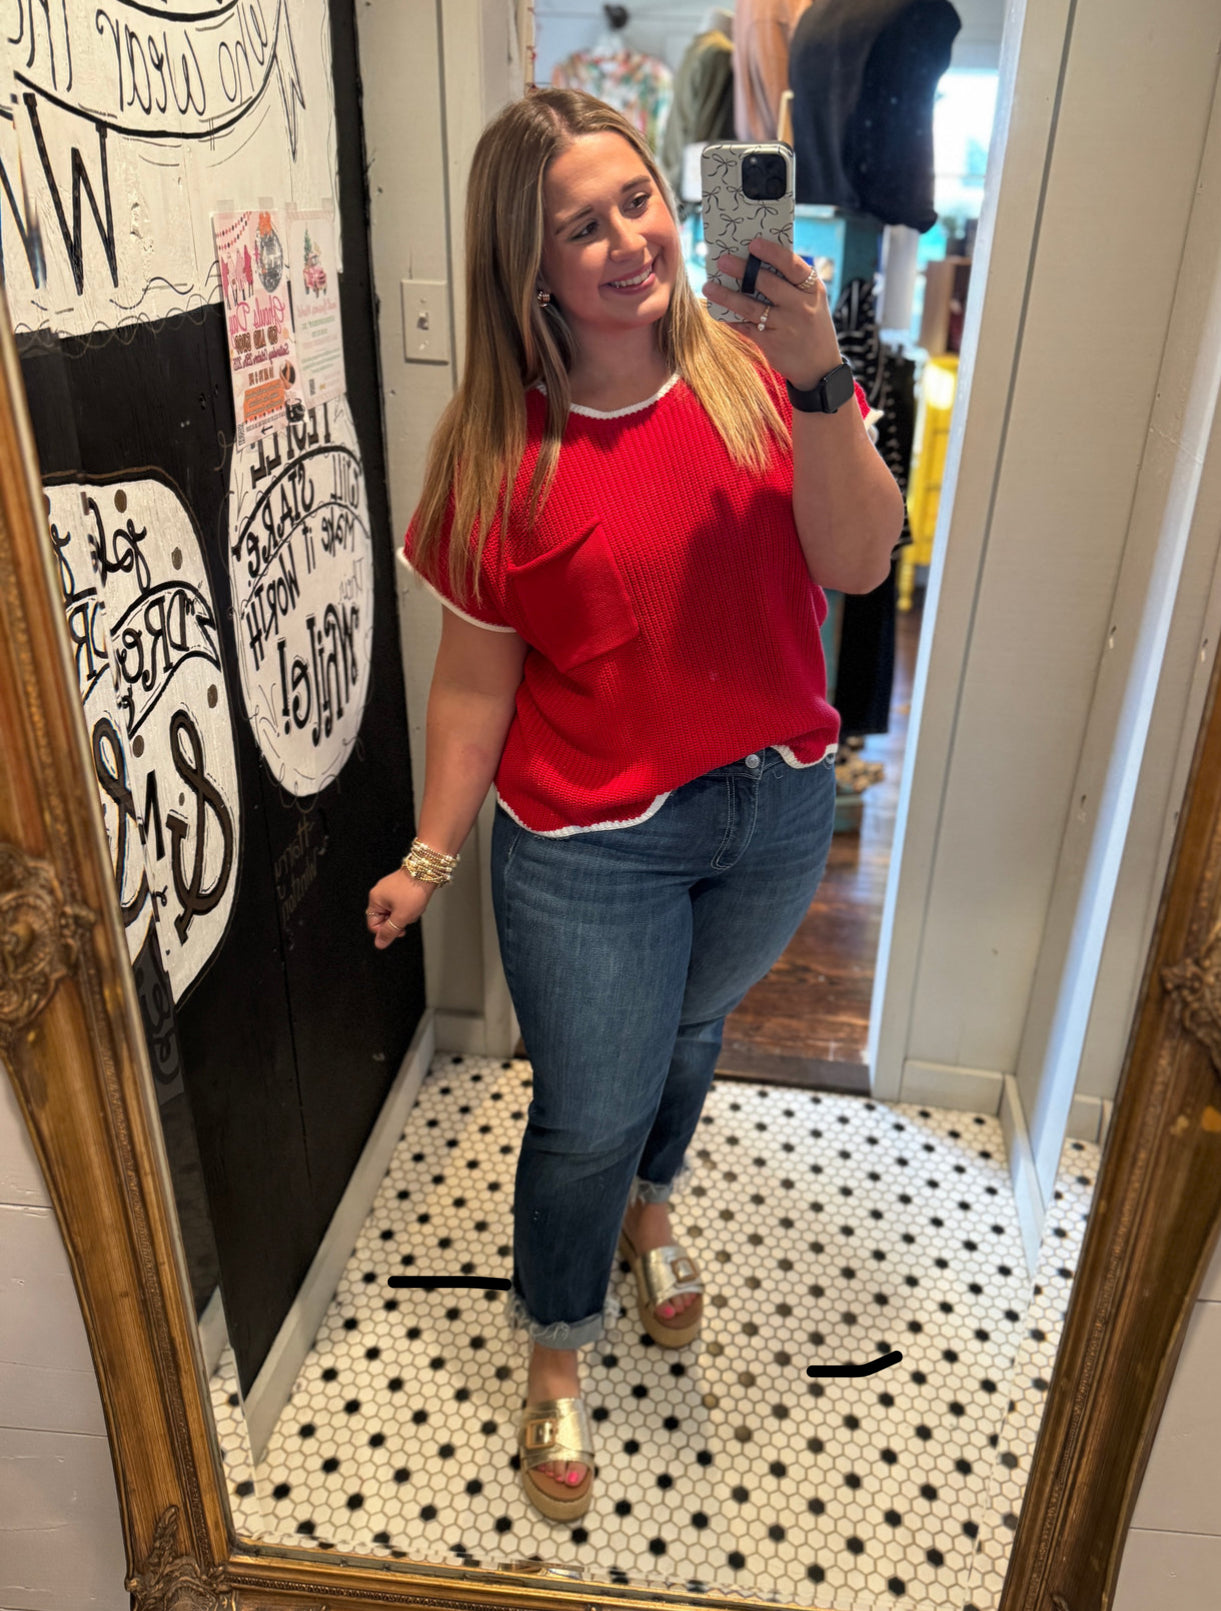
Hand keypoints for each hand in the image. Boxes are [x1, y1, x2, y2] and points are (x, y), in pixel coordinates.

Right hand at [366, 868, 435, 949]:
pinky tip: (417, 901)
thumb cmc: (413, 891)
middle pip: (386, 918)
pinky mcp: (399, 886)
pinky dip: (410, 905)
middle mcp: (379, 892)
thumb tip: (379, 944)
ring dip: (407, 913)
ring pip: (396, 911)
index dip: (387, 931)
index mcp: (375, 899)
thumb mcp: (401, 916)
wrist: (427, 870)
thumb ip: (389, 932)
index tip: (400, 930)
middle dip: (399, 920)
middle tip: (409, 915)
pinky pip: (402, 902)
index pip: (374, 925)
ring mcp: (389, 888)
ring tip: (415, 906)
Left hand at [703, 237, 843, 392]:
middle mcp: (799, 306)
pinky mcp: (772, 344)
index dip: (772, 253)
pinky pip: (746, 328)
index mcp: (812, 288)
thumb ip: (792, 282)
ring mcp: (785, 326)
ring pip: (751, 307)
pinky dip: (731, 319)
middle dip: (742, 270)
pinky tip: (718, 312)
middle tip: (722, 260)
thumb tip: (758, 260)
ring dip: (727, 296)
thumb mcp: (812, 300)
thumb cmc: (812, 325)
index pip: (792, 265)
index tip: (753, 244)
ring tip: (709, 287)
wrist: (820, 367)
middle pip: (768, 283)